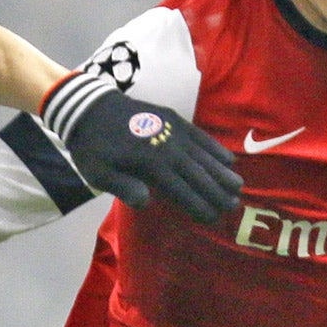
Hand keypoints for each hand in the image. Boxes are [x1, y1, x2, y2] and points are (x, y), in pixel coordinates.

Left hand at [41, 76, 241, 224]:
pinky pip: (199, 136)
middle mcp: (166, 147)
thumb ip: (123, 187)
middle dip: (216, 191)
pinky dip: (214, 148)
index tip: (212, 219)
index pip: (180, 189)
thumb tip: (147, 202)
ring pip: (203, 155)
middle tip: (233, 206)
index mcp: (149, 164)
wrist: (89, 108)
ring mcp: (172, 130)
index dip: (198, 205)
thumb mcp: (98, 173)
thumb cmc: (92, 147)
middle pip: (197, 174)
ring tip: (238, 186)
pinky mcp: (173, 119)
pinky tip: (228, 159)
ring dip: (221, 172)